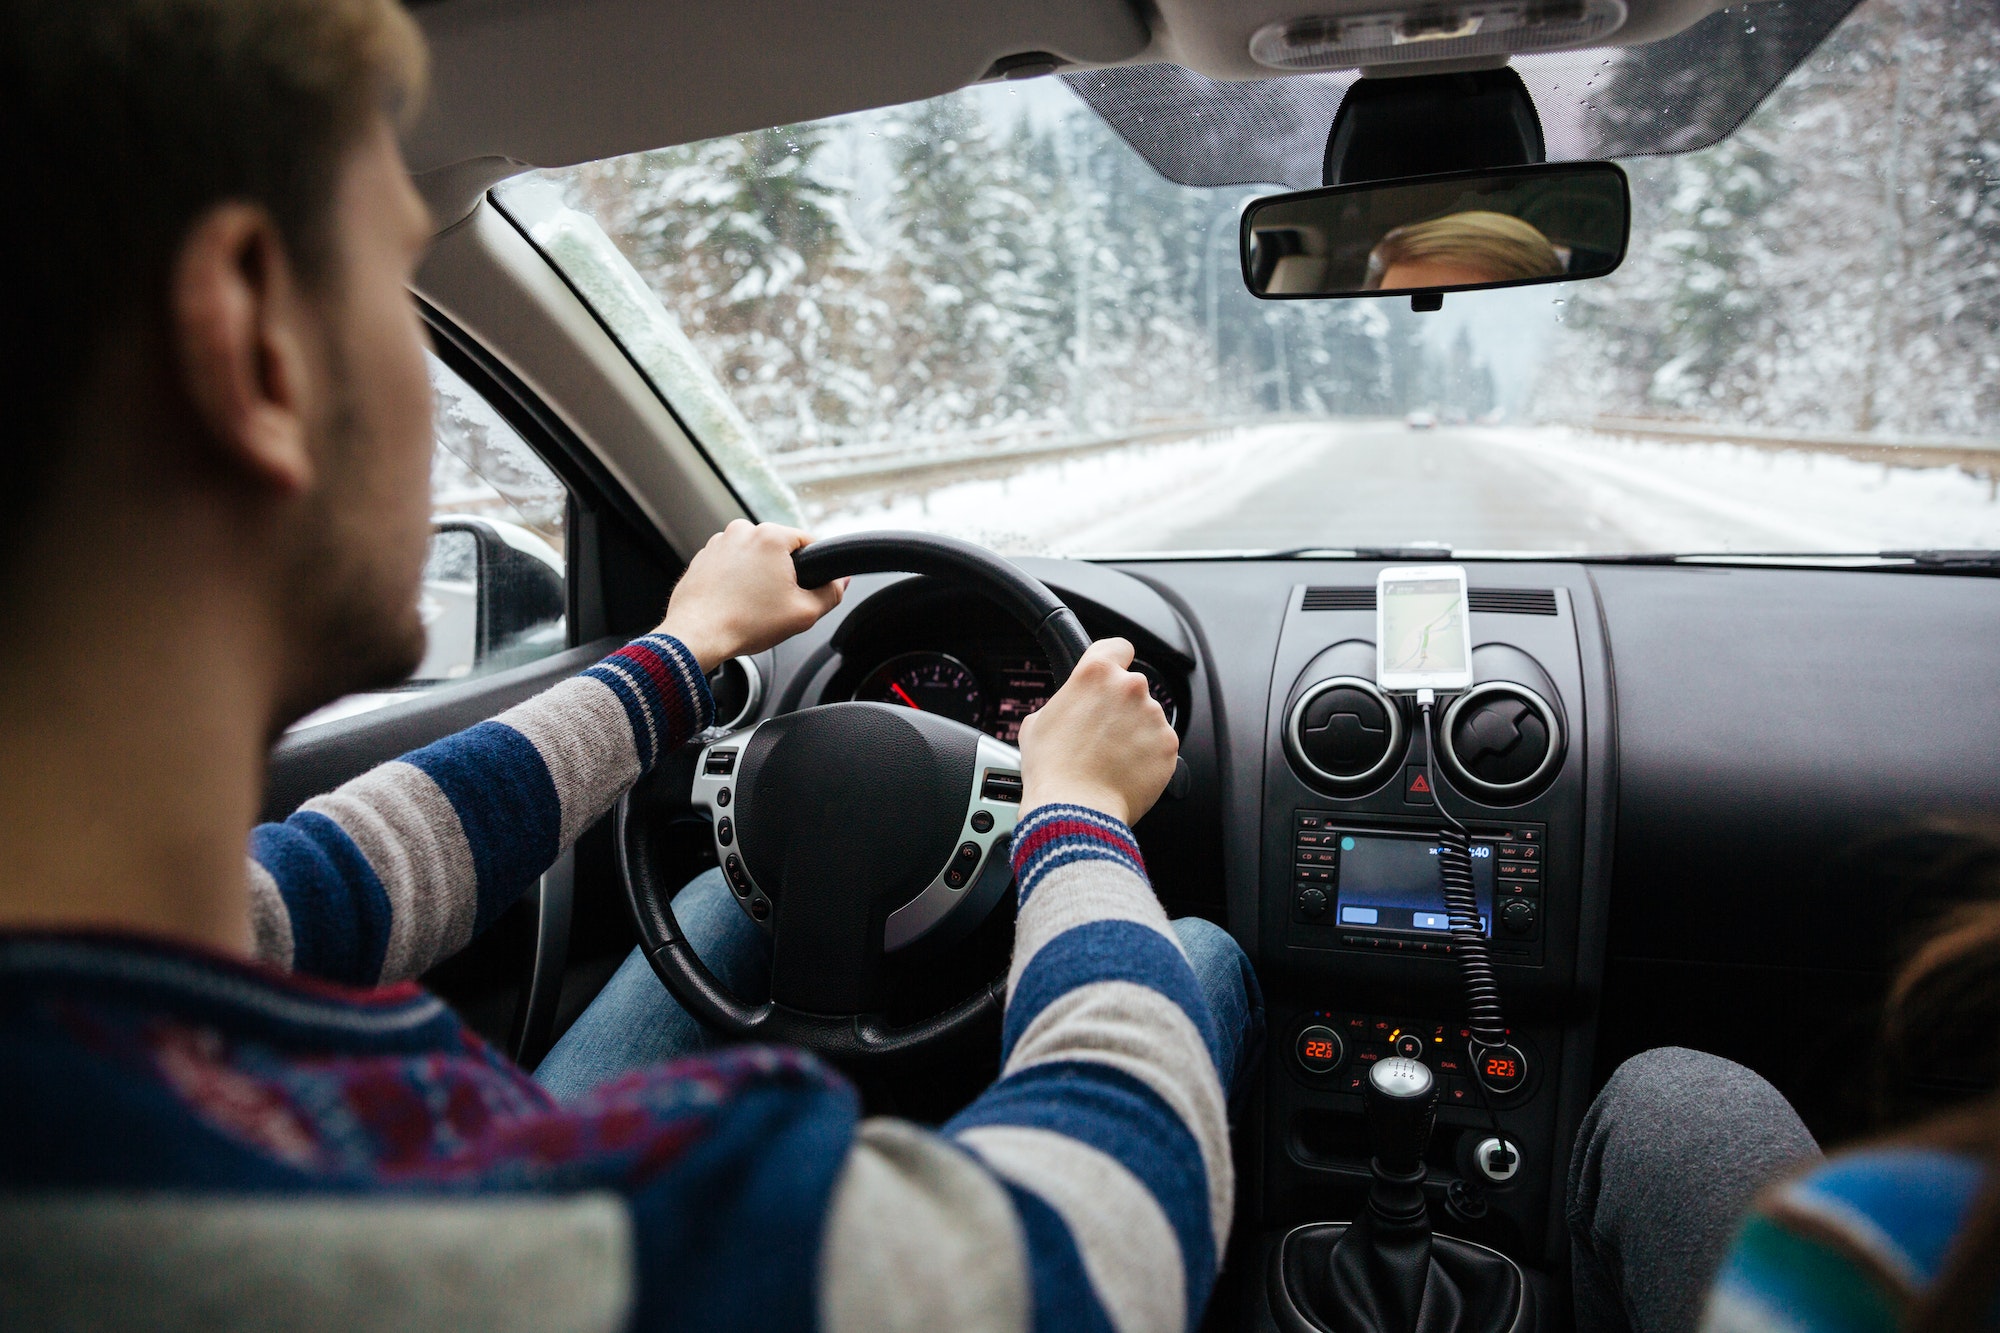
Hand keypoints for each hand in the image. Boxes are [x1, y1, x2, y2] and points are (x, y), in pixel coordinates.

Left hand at [657, 521, 845, 670]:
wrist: (697, 636)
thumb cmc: (746, 623)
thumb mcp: (804, 613)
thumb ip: (831, 593)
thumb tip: (841, 582)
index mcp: (770, 535)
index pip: (807, 541)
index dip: (813, 567)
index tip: (805, 589)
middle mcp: (742, 530)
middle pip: (778, 549)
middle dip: (782, 573)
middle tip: (778, 603)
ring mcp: (718, 542)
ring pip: (753, 556)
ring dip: (757, 575)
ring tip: (752, 605)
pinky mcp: (702, 557)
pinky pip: (730, 565)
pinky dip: (735, 580)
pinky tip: (734, 603)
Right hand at [1018, 638, 1178, 827]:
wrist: (1075, 809)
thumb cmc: (1052, 768)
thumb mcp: (1037, 723)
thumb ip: (1063, 703)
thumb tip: (1070, 709)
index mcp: (1096, 673)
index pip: (1119, 646)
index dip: (1115, 659)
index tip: (1114, 671)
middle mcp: (1130, 687)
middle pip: (1132, 687)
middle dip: (1120, 707)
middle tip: (1101, 733)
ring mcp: (1153, 716)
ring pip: (1147, 718)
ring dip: (1135, 732)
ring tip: (1111, 758)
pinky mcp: (1168, 746)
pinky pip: (1160, 745)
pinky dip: (1148, 756)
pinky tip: (1125, 771)